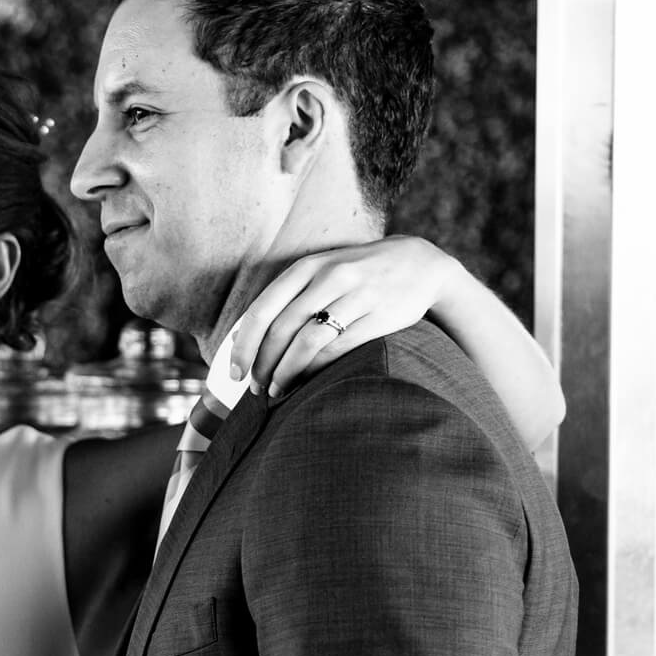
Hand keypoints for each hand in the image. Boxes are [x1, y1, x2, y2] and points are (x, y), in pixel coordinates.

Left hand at [222, 236, 455, 397]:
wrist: (421, 264)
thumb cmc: (359, 274)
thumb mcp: (321, 272)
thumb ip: (286, 299)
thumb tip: (241, 338)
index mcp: (307, 267)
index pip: (262, 310)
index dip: (243, 345)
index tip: (234, 373)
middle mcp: (329, 277)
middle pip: (281, 329)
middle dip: (262, 364)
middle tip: (255, 388)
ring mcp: (355, 295)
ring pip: (308, 341)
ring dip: (287, 372)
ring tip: (277, 391)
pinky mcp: (378, 316)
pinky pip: (339, 349)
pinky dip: (316, 370)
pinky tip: (306, 383)